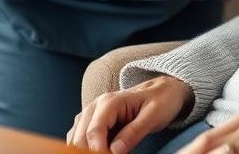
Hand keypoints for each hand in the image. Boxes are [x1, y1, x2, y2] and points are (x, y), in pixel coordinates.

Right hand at [67, 75, 192, 153]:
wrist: (163, 89)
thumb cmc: (160, 101)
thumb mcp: (153, 116)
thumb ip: (134, 132)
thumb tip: (115, 152)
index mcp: (110, 102)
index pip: (94, 132)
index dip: (98, 151)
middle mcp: (95, 105)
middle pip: (81, 137)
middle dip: (92, 152)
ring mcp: (91, 113)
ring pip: (76, 138)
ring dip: (87, 150)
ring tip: (107, 153)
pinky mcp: (91, 121)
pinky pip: (79, 137)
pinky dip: (86, 147)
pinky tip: (102, 150)